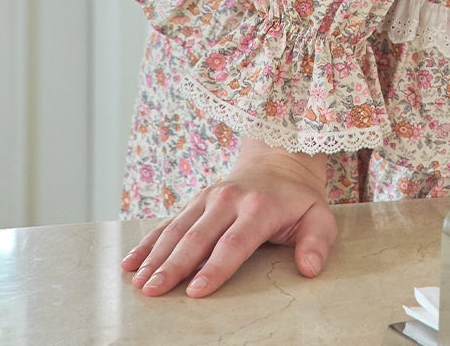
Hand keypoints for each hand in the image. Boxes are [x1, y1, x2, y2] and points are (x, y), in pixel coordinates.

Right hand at [120, 142, 336, 297]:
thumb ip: (317, 241)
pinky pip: (169, 222)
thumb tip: (310, 268)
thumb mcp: (319, 215)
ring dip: (156, 256)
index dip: (215, 267)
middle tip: (154, 292)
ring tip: (139, 283)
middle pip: (198, 237)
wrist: (280, 158)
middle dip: (174, 266)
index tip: (196, 291)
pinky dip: (148, 242)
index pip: (234, 242)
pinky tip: (130, 262)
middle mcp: (229, 199)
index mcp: (259, 207)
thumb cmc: (299, 198)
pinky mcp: (196, 201)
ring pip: (178, 229)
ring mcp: (208, 197)